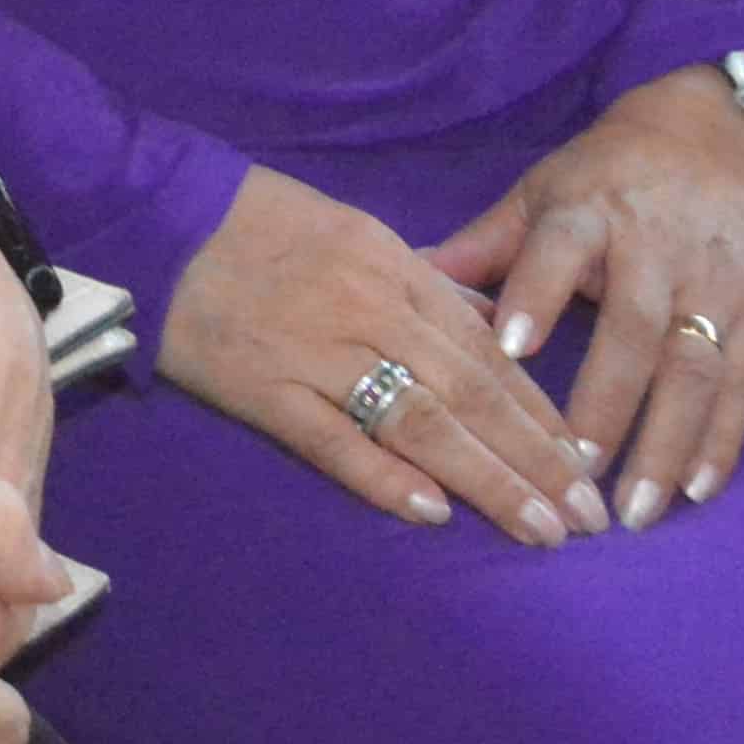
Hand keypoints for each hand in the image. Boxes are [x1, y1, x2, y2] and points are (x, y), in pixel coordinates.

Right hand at [157, 163, 596, 545]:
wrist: (155, 214)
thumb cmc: (258, 223)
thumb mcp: (356, 230)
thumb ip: (426, 284)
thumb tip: (493, 330)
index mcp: (395, 268)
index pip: (488, 352)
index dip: (541, 412)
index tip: (586, 462)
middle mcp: (369, 310)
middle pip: (470, 393)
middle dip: (538, 459)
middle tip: (588, 516)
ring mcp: (315, 353)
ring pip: (420, 422)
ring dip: (488, 480)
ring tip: (541, 529)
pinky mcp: (262, 388)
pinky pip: (332, 442)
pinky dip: (384, 478)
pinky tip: (434, 513)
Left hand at [422, 69, 743, 529]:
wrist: (725, 131)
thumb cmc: (611, 171)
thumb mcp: (544, 190)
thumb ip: (486, 244)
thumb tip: (410, 280)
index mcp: (590, 212)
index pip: (559, 253)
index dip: (536, 298)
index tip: (508, 353)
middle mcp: (656, 250)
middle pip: (632, 332)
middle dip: (606, 406)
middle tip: (571, 474)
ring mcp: (713, 284)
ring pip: (692, 370)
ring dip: (665, 443)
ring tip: (632, 511)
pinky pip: (743, 383)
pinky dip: (723, 439)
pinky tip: (699, 491)